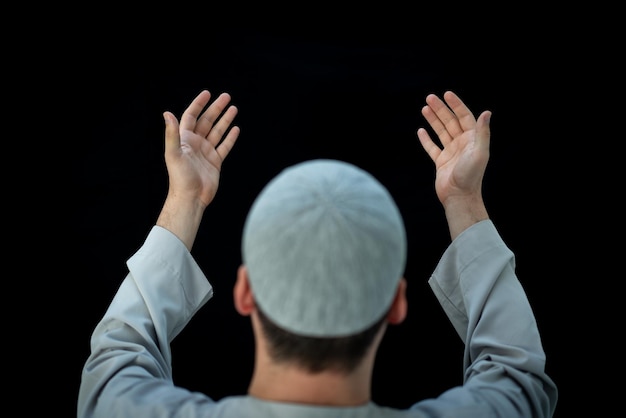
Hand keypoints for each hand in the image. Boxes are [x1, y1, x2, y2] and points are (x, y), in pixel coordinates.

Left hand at [157, 90, 239, 248]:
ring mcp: (206, 152)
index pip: (192, 116)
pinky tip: (236, 129)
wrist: (191, 198)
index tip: (207, 93)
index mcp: (185, 139)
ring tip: (234, 108)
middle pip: (207, 121)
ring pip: (217, 132)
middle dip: (216, 108)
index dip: (199, 104)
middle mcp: (195, 144)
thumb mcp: (174, 153)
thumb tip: (167, 113)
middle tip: (227, 96)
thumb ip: (171, 134)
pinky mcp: (215, 162)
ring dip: (225, 120)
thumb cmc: (180, 177)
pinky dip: (230, 138)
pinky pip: (224, 146)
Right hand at [417, 91, 490, 238]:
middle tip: (429, 97)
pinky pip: (432, 147)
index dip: (456, 105)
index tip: (446, 94)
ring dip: (433, 120)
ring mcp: (451, 152)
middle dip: (441, 109)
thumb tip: (487, 112)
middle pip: (450, 122)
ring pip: (441, 132)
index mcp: (472, 139)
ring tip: (424, 108)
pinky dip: (426, 139)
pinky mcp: (441, 162)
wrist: (459, 197)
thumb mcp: (479, 152)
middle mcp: (462, 144)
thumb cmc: (471, 176)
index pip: (464, 117)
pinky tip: (421, 131)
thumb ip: (482, 132)